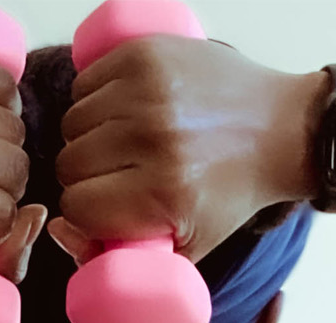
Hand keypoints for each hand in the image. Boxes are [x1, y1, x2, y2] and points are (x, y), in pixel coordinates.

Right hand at [52, 37, 318, 264]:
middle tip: (121, 174)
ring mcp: (149, 90)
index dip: (89, 213)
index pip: (78, 207)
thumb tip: (56, 228)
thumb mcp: (186, 246)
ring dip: (89, 136)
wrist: (278, 129)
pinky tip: (125, 110)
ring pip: (72, 121)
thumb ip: (117, 256)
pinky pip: (84, 82)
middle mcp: (155, 138)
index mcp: (164, 192)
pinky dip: (95, 98)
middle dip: (88, 176)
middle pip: (70, 163)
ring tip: (125, 142)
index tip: (110, 208)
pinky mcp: (145, 54)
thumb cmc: (230, 191)